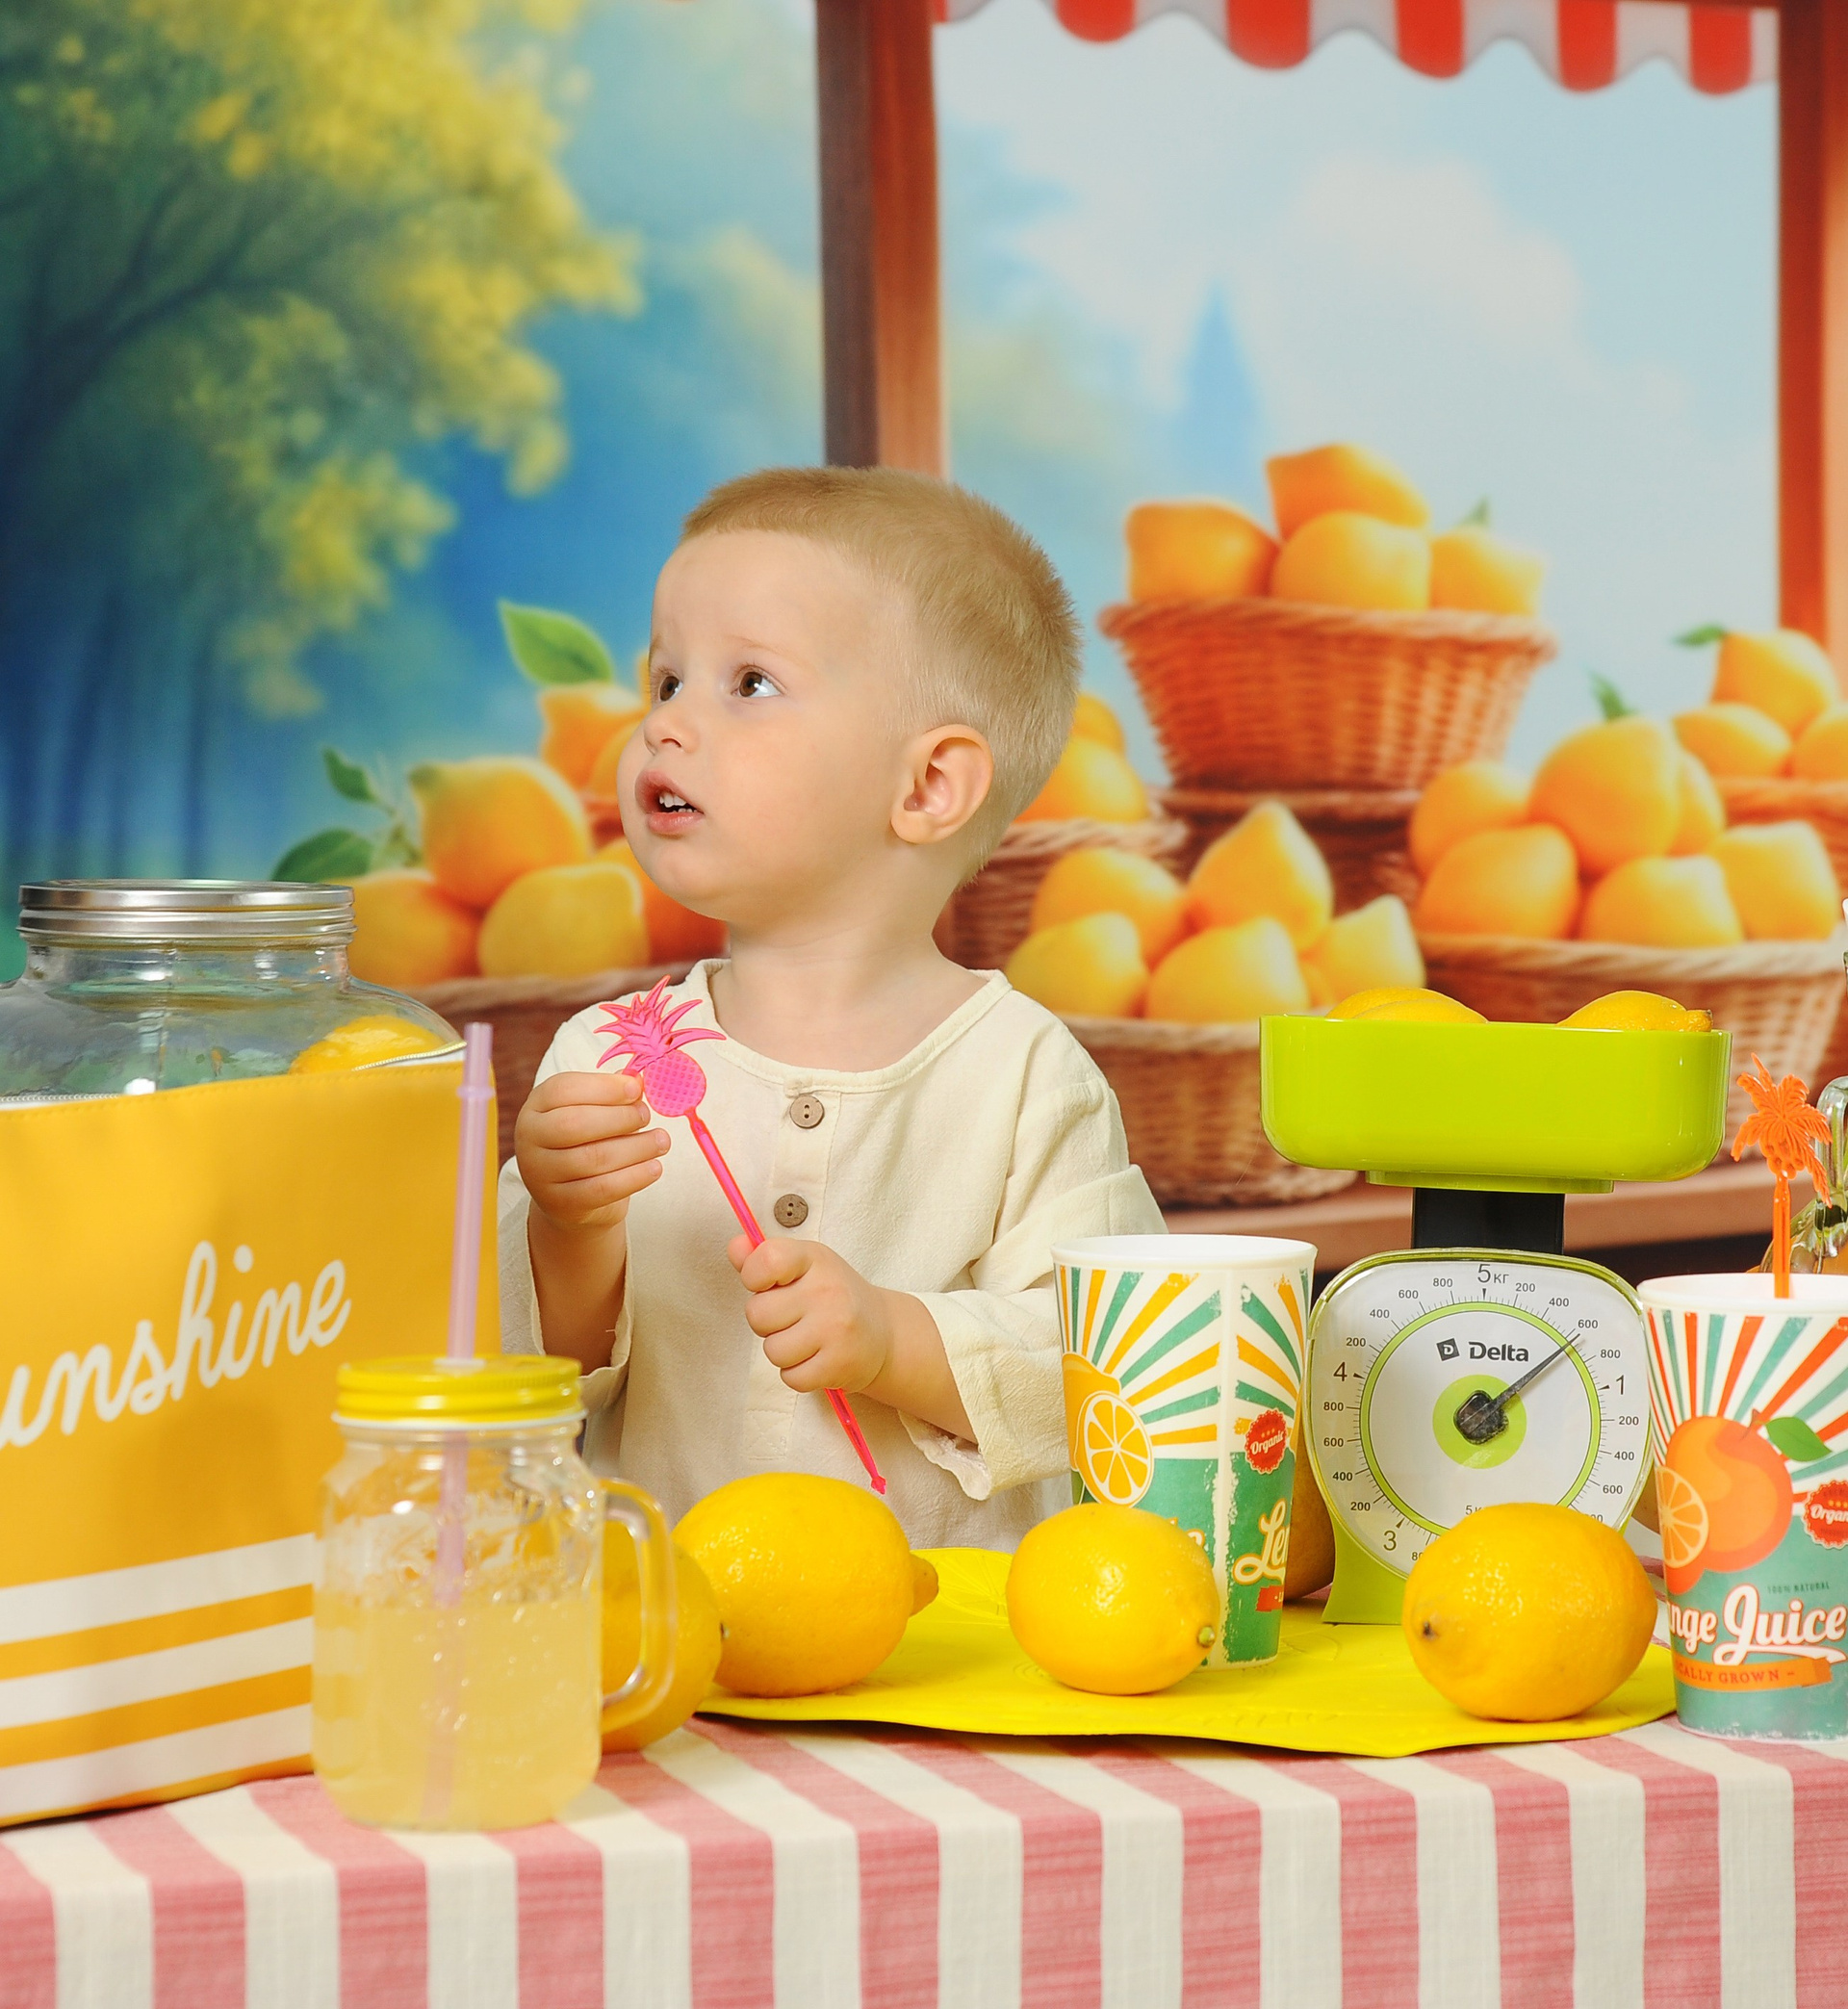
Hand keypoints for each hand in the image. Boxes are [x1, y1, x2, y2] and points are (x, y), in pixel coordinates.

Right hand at [516, 1070, 667, 1234]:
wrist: (570, 1197)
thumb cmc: (586, 1141)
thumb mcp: (591, 1112)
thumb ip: (611, 1095)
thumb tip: (637, 1081)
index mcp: (536, 1106)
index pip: (563, 1090)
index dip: (604, 1088)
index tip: (636, 1089)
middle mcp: (529, 1138)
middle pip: (575, 1123)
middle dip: (620, 1118)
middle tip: (647, 1116)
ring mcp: (540, 1173)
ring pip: (593, 1158)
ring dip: (636, 1148)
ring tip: (662, 1142)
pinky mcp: (560, 1203)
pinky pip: (602, 1189)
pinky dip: (634, 1177)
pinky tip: (655, 1167)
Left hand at [729, 1236, 894, 1393]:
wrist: (885, 1334)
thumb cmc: (833, 1297)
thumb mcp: (804, 1267)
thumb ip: (763, 1258)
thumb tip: (734, 1247)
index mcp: (814, 1259)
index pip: (767, 1259)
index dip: (754, 1277)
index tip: (768, 1284)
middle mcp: (827, 1290)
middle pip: (757, 1314)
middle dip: (767, 1322)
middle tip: (793, 1318)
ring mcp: (835, 1328)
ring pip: (772, 1350)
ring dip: (783, 1351)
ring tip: (806, 1340)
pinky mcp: (839, 1364)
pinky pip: (791, 1377)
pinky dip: (798, 1373)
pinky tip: (817, 1358)